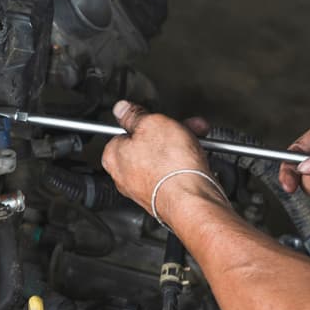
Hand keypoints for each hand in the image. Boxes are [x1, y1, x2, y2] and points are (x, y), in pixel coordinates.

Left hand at [101, 100, 223, 223]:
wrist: (192, 200)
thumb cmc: (169, 167)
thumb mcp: (151, 124)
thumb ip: (134, 115)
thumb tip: (122, 109)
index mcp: (113, 156)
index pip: (124, 132)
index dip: (145, 122)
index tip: (157, 118)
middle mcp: (124, 176)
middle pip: (146, 145)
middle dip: (168, 132)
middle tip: (183, 126)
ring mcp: (144, 189)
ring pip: (162, 159)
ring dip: (180, 146)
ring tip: (196, 140)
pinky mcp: (163, 197)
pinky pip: (172, 174)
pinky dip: (184, 165)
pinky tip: (197, 161)